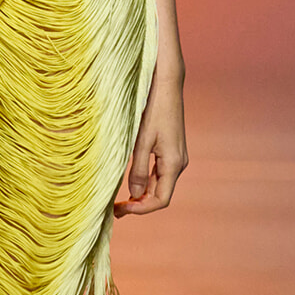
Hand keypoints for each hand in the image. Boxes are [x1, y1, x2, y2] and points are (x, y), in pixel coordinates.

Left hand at [115, 69, 186, 215]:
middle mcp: (179, 163)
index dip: (141, 210)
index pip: (161, 200)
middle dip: (139, 205)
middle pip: (160, 195)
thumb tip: (135, 195)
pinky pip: (159, 173)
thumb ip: (139, 170)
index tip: (121, 210)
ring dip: (141, 194)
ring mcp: (177, 156)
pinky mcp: (172, 149)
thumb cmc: (153, 109)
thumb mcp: (141, 141)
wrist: (166, 84)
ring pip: (159, 185)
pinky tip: (131, 181)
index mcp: (174, 164)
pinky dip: (146, 181)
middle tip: (115, 209)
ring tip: (120, 199)